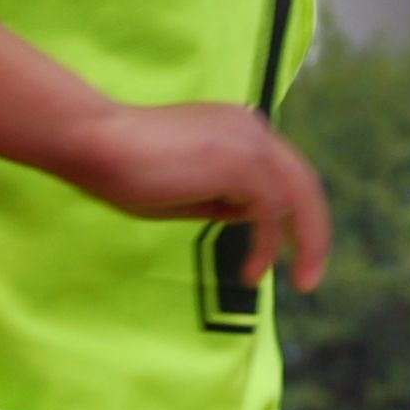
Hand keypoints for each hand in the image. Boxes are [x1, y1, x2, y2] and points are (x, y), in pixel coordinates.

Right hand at [61, 101, 332, 291]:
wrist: (97, 142)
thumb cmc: (126, 167)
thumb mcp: (187, 189)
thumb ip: (223, 198)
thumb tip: (253, 219)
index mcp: (240, 127)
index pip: (285, 173)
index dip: (294, 216)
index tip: (290, 254)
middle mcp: (252, 126)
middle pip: (304, 183)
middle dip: (313, 234)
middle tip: (309, 278)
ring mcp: (249, 141)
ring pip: (299, 198)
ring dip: (306, 245)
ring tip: (300, 283)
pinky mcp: (241, 162)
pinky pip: (271, 212)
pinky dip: (268, 247)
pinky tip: (253, 273)